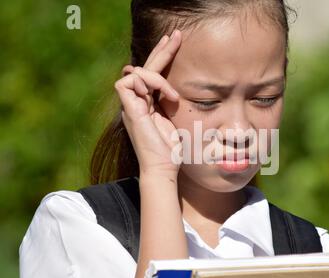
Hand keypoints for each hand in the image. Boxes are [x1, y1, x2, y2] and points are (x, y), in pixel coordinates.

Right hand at [114, 30, 181, 177]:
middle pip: (145, 67)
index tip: (174, 41)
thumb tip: (175, 88)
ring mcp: (131, 105)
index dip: (162, 56)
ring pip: (135, 72)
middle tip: (175, 35)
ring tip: (172, 95)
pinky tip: (162, 96)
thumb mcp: (173, 118)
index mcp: (147, 102)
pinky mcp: (129, 110)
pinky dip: (146, 83)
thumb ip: (168, 101)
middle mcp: (137, 101)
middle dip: (161, 50)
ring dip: (156, 77)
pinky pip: (128, 82)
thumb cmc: (170, 149)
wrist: (163, 167)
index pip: (152, 72)